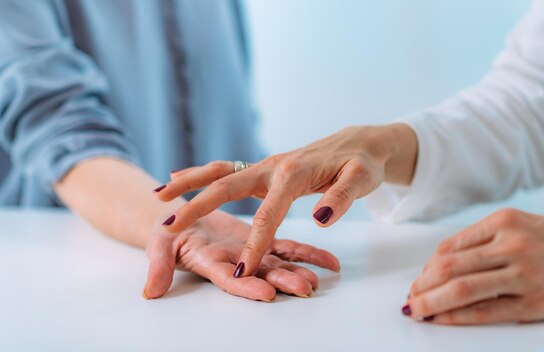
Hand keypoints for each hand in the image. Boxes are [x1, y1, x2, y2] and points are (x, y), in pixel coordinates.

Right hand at [142, 210, 340, 300]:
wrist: (179, 216)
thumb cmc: (165, 229)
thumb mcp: (157, 243)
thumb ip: (159, 264)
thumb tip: (150, 292)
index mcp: (210, 260)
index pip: (230, 278)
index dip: (246, 285)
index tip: (266, 294)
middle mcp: (234, 261)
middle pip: (261, 273)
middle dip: (282, 281)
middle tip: (305, 289)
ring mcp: (250, 251)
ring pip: (279, 262)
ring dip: (299, 270)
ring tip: (320, 279)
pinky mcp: (262, 239)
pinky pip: (288, 247)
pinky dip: (308, 254)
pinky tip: (330, 263)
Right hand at [154, 123, 417, 276]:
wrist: (360, 141)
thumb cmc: (363, 162)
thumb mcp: (361, 178)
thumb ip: (341, 198)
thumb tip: (321, 221)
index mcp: (293, 174)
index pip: (269, 215)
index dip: (256, 245)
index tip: (242, 272)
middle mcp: (273, 168)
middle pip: (227, 187)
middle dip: (197, 206)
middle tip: (168, 226)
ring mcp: (267, 168)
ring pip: (222, 176)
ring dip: (191, 185)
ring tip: (160, 195)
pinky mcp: (267, 172)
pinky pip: (229, 173)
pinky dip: (202, 176)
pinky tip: (179, 179)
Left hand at [402, 209, 543, 324]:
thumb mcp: (523, 226)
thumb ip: (485, 240)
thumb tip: (442, 263)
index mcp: (504, 221)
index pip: (451, 246)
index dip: (427, 267)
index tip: (419, 280)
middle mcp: (513, 243)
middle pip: (449, 267)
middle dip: (422, 286)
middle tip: (410, 299)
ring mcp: (525, 274)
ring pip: (462, 288)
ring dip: (432, 302)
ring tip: (417, 311)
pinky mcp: (536, 303)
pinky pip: (486, 311)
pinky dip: (458, 317)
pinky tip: (443, 320)